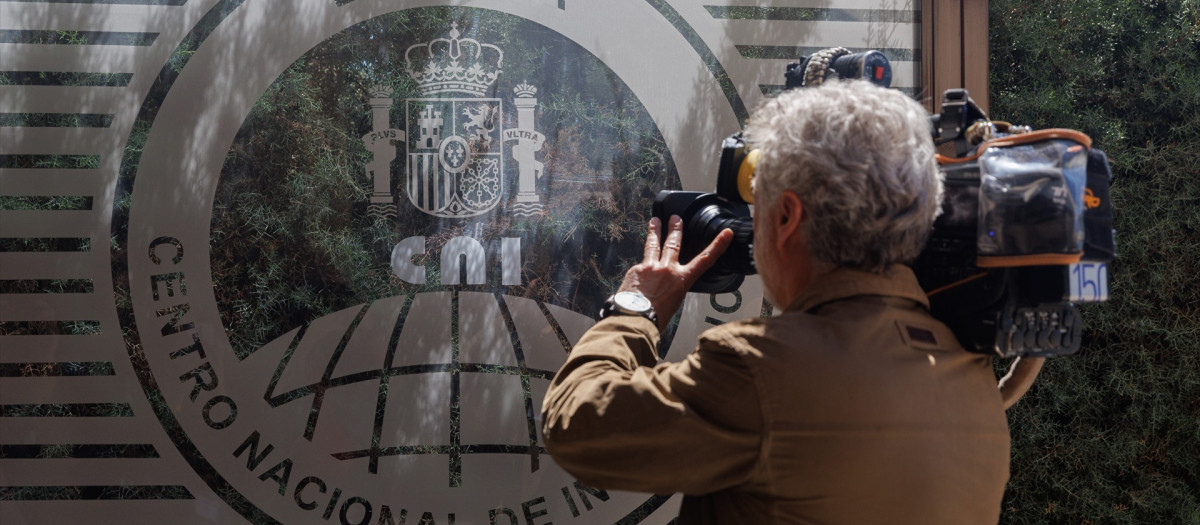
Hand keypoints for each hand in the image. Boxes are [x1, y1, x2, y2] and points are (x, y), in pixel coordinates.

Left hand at [618, 215, 732, 329]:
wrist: (635, 319)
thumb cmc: (655, 318)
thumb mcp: (673, 303)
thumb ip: (671, 288)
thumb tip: (663, 282)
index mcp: (681, 280)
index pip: (704, 260)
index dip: (717, 246)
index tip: (726, 233)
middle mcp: (667, 269)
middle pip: (673, 243)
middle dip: (675, 229)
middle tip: (675, 218)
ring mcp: (650, 267)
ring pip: (653, 244)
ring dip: (655, 231)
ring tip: (655, 220)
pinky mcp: (635, 270)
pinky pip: (639, 264)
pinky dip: (640, 266)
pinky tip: (638, 269)